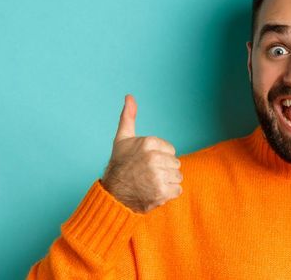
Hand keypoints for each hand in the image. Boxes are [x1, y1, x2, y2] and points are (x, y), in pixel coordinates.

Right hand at [101, 94, 182, 212]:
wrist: (112, 194)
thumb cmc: (120, 165)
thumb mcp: (122, 138)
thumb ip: (128, 117)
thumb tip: (129, 96)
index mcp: (148, 142)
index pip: (171, 150)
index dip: (160, 157)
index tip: (146, 162)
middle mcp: (154, 158)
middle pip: (175, 163)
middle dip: (164, 170)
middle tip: (148, 174)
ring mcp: (158, 176)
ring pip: (177, 177)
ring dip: (167, 182)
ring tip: (151, 183)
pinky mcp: (161, 192)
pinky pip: (178, 190)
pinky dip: (168, 194)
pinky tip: (155, 192)